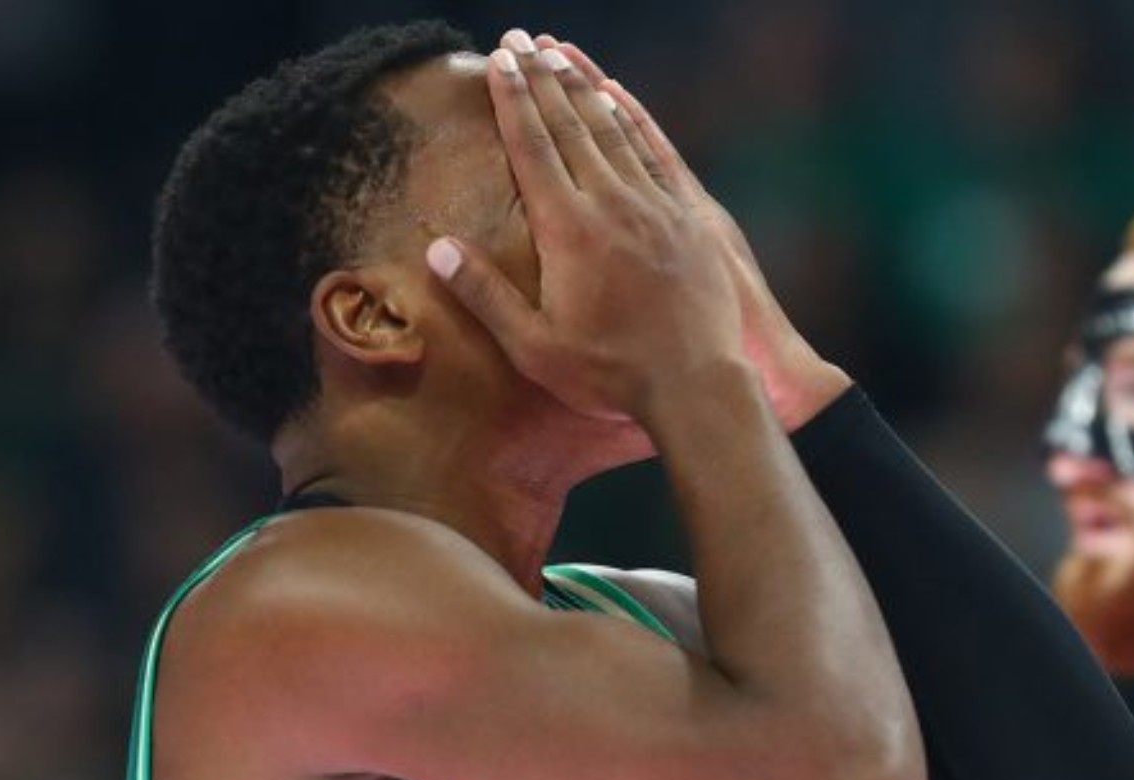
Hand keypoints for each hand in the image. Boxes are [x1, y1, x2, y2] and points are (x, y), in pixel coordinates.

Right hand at [425, 32, 744, 421]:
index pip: (532, 147)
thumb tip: (437, 250)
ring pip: (614, 130)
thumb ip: (486, 296)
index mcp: (568, 230)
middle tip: (518, 39)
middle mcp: (612, 205)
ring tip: (560, 53)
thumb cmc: (611, 375)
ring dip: (584, 87)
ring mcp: (655, 207)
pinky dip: (636, 119)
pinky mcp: (689, 218)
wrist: (697, 386)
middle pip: (569, 126)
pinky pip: (657, 153)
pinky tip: (620, 97)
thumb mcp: (535, 348)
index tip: (496, 60)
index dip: (512, 99)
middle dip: (541, 78)